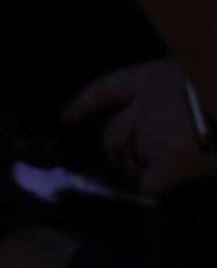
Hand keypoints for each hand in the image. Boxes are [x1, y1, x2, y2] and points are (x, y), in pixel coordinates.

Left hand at [64, 57, 216, 196]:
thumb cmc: (216, 81)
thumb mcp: (201, 72)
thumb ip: (182, 92)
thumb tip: (182, 111)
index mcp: (158, 75)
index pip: (107, 89)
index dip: (84, 104)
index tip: (66, 116)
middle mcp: (147, 104)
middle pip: (113, 136)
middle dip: (117, 155)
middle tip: (129, 168)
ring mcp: (156, 134)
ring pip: (131, 161)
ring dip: (138, 173)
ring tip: (157, 178)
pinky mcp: (172, 162)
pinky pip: (150, 185)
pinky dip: (153, 191)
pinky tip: (158, 195)